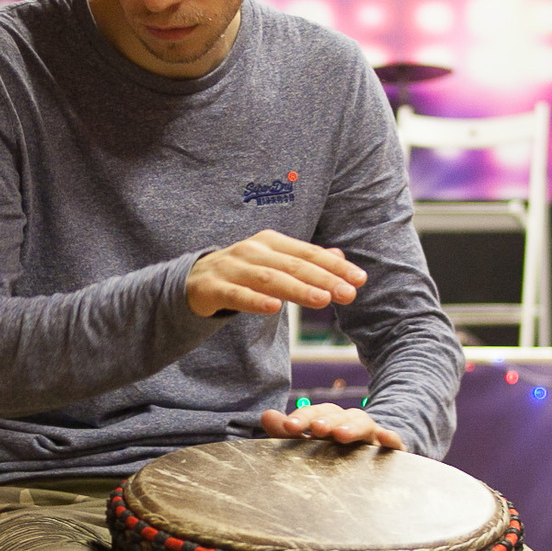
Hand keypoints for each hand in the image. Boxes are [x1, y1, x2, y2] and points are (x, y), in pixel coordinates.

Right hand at [188, 231, 366, 317]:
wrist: (191, 280)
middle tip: (348, 294)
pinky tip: (274, 308)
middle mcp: (253, 250)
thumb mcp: (274, 263)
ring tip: (322, 300)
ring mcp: (231, 268)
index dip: (335, 267)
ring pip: (269, 279)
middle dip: (323, 279)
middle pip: (293, 265)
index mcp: (271, 242)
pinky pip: (237, 295)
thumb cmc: (242, 273)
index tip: (360, 280)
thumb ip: (305, 260)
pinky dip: (256, 301)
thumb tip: (339, 257)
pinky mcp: (213, 288)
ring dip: (297, 289)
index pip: (309, 254)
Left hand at [260, 403, 406, 450]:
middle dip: (326, 420)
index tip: (288, 427)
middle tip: (316, 428)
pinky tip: (386, 439)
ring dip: (352, 426)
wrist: (376, 458)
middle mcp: (350, 425)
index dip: (302, 418)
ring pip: (363, 424)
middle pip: (339, 415)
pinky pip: (394, 441)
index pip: (315, 414)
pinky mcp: (391, 449)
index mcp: (329, 422)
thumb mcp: (313, 442)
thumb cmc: (337, 451)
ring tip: (341, 435)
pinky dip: (391, 438)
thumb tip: (265, 415)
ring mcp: (371, 436)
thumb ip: (289, 432)